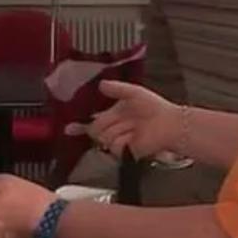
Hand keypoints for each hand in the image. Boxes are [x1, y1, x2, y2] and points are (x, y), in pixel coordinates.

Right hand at [66, 81, 180, 157]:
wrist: (170, 124)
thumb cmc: (155, 108)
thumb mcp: (133, 92)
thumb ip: (116, 88)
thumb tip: (100, 84)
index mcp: (113, 116)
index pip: (91, 122)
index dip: (79, 126)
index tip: (68, 128)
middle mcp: (114, 129)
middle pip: (95, 130)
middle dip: (104, 123)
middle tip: (123, 118)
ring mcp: (119, 141)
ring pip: (104, 138)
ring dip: (118, 130)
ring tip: (134, 126)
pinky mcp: (126, 152)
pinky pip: (115, 146)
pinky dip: (124, 140)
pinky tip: (135, 135)